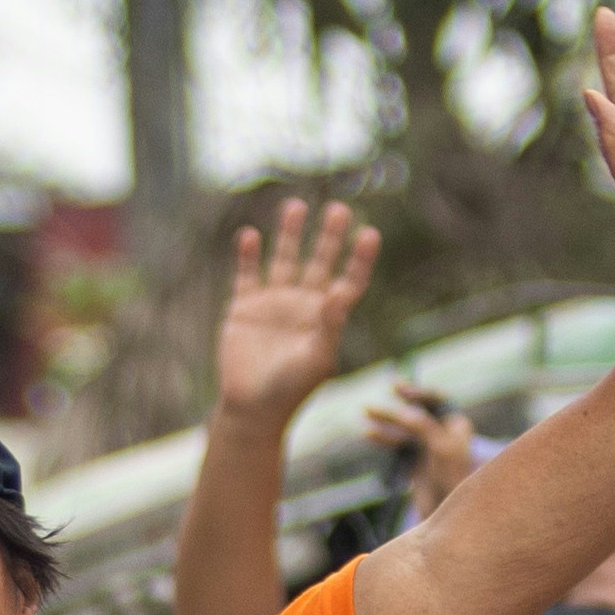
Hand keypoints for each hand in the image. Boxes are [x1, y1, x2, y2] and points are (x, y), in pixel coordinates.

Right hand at [213, 198, 377, 425]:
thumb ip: (330, 323)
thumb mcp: (317, 358)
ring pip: (284, 260)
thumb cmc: (290, 390)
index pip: (349, 280)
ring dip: (289, 234)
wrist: (251, 408)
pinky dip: (248, 256)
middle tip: (338, 209)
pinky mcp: (245, 309)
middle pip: (319, 261)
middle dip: (329, 236)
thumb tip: (341, 289)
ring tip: (296, 206)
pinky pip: (247, 275)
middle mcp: (303, 304)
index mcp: (327, 317)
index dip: (360, 258)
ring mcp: (274, 304)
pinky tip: (250, 236)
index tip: (369, 234)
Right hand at [366, 381, 476, 519]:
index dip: (417, 394)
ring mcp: (427, 449)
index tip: (398, 391)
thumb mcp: (441, 448)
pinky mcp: (415, 463)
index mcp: (455, 426)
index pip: (436, 401)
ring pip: (404, 428)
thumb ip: (423, 427)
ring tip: (366, 412)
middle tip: (381, 395)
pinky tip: (369, 434)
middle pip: (417, 413)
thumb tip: (402, 411)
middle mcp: (442, 433)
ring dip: (386, 420)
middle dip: (397, 405)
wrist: (446, 512)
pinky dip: (384, 438)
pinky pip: (397, 445)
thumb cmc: (451, 479)